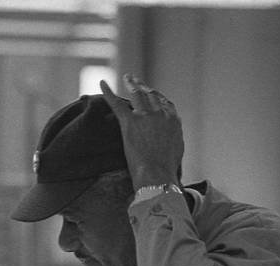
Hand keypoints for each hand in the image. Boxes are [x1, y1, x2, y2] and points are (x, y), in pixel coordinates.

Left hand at [100, 74, 184, 188]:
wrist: (157, 174)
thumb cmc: (166, 170)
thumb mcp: (176, 151)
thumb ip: (173, 139)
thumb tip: (171, 141)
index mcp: (173, 121)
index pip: (164, 104)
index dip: (156, 97)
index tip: (151, 93)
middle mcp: (161, 114)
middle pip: (151, 95)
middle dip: (144, 87)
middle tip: (136, 80)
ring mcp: (145, 117)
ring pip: (138, 94)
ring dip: (132, 84)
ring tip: (127, 77)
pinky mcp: (130, 122)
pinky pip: (117, 103)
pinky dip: (108, 91)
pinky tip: (102, 82)